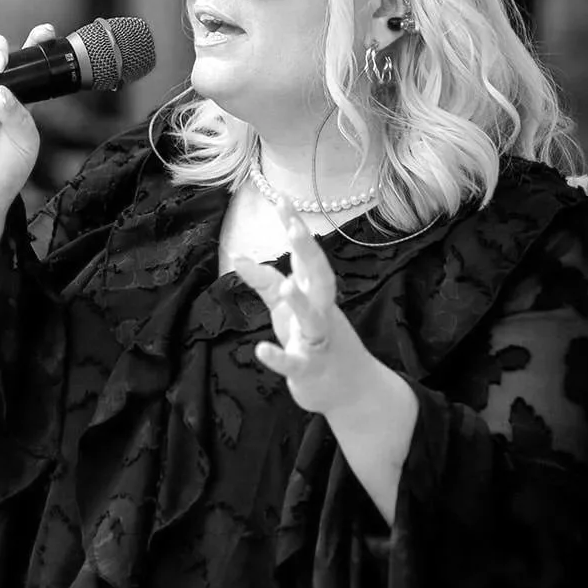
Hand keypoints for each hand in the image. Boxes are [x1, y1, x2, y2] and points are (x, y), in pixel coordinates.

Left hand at [229, 199, 379, 415]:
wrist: (350, 390)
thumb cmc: (314, 340)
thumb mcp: (285, 308)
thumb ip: (264, 282)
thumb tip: (237, 256)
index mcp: (315, 292)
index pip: (306, 254)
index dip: (295, 227)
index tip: (282, 198)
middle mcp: (321, 310)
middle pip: (319, 276)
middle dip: (308, 252)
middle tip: (294, 226)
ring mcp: (319, 340)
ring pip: (314, 319)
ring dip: (302, 303)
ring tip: (286, 286)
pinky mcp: (311, 370)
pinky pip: (296, 363)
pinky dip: (281, 358)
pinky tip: (262, 350)